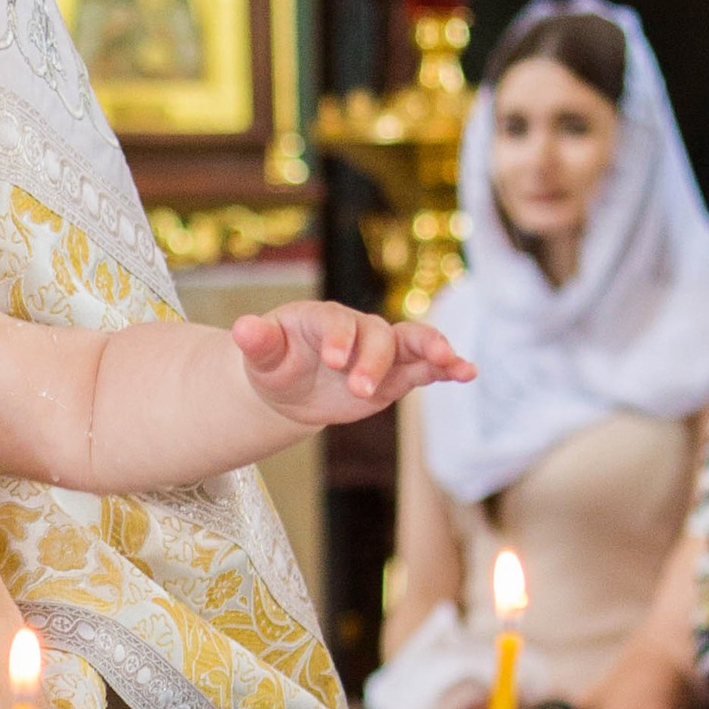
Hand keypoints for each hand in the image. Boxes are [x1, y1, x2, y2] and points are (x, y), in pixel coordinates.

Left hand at [231, 301, 472, 431]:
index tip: (335, 362)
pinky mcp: (396, 374)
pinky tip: (468, 372)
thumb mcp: (261, 356)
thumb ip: (257, 342)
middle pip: (377, 335)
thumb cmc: (274, 364)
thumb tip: (241, 328)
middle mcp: (357, 328)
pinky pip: (424, 367)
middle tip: (359, 390)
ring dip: (432, 350)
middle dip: (373, 362)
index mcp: (322, 318)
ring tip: (453, 363)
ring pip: (411, 342)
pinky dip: (446, 368)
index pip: (336, 322)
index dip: (340, 339)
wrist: (290, 386)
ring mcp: (380, 351)